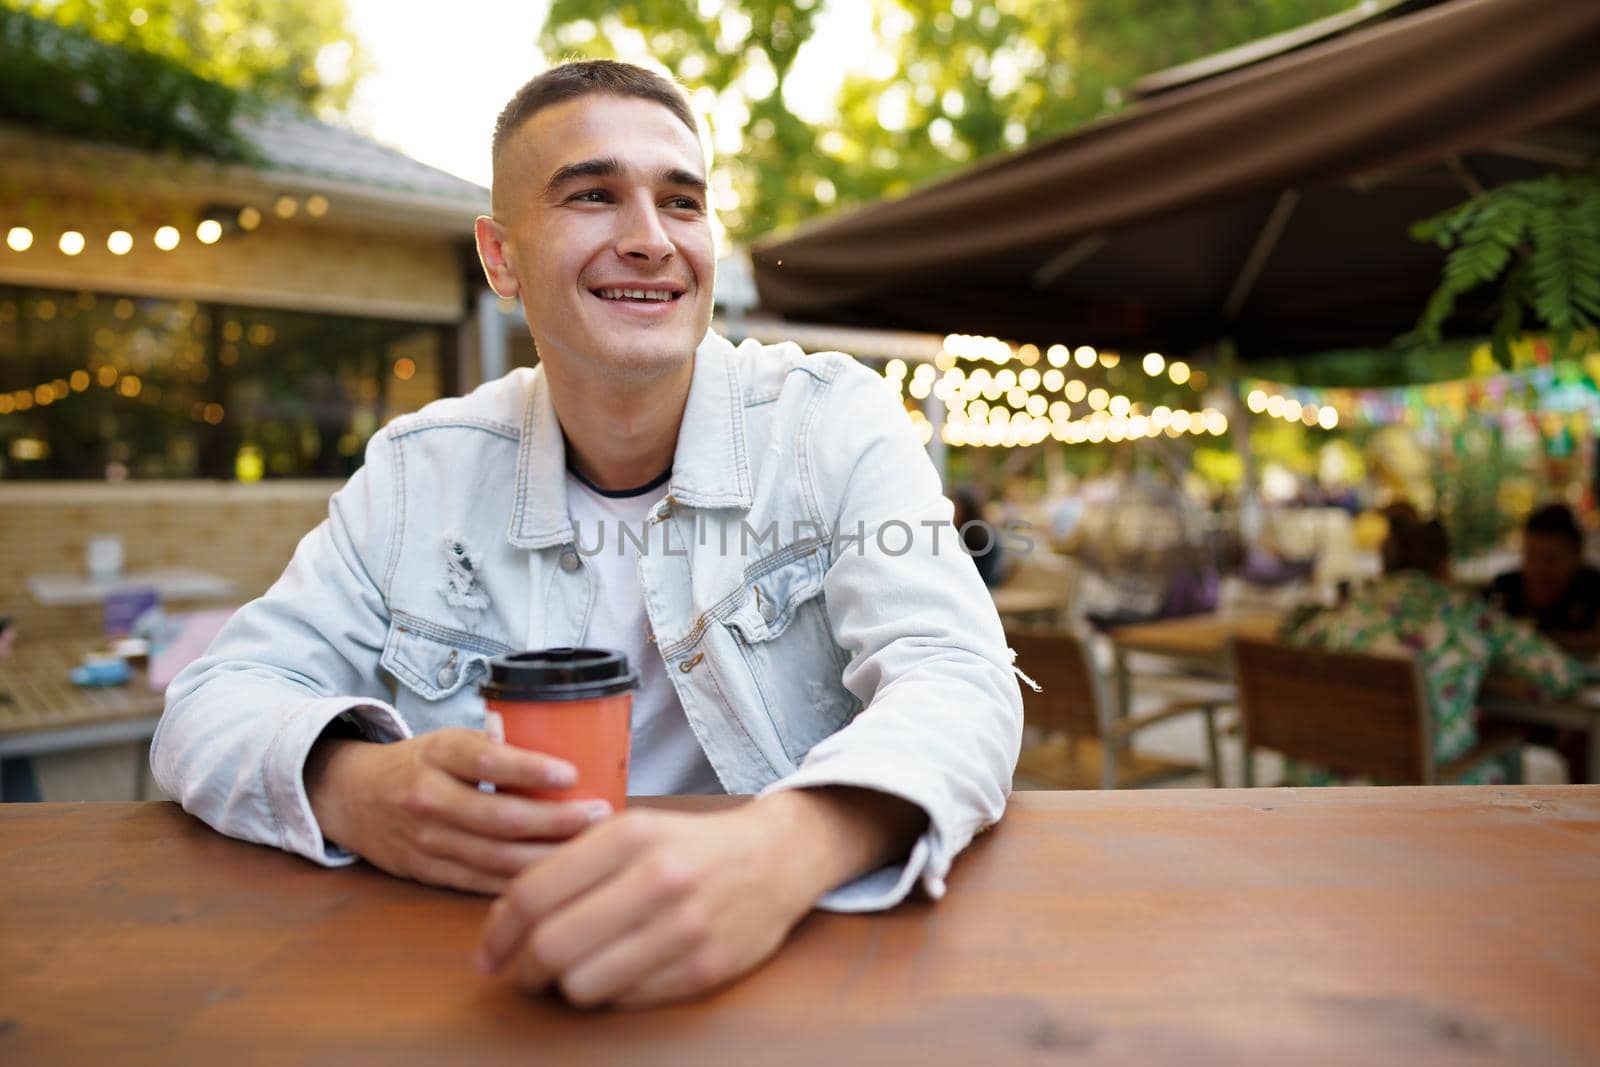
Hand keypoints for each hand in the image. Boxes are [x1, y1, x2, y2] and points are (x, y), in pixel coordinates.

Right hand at [306, 727, 610, 895]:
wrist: (350, 797)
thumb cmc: (417, 763)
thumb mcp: (447, 741)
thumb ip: (493, 750)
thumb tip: (564, 752)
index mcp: (436, 755)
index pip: (487, 762)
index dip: (530, 770)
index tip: (572, 774)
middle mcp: (428, 798)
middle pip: (500, 817)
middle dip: (555, 821)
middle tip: (598, 814)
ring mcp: (427, 841)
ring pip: (495, 857)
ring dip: (547, 856)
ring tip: (590, 847)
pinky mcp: (428, 873)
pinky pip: (482, 883)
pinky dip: (520, 882)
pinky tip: (556, 876)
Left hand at [475, 788, 926, 1007]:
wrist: (777, 857)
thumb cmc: (690, 845)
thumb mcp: (632, 830)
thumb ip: (570, 865)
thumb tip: (502, 917)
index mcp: (629, 836)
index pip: (533, 895)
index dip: (497, 933)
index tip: (489, 952)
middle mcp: (657, 878)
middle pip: (550, 945)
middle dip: (524, 970)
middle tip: (524, 973)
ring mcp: (684, 927)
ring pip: (583, 983)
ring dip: (566, 987)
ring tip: (573, 973)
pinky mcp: (705, 968)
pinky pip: (627, 1000)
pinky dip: (610, 995)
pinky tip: (618, 974)